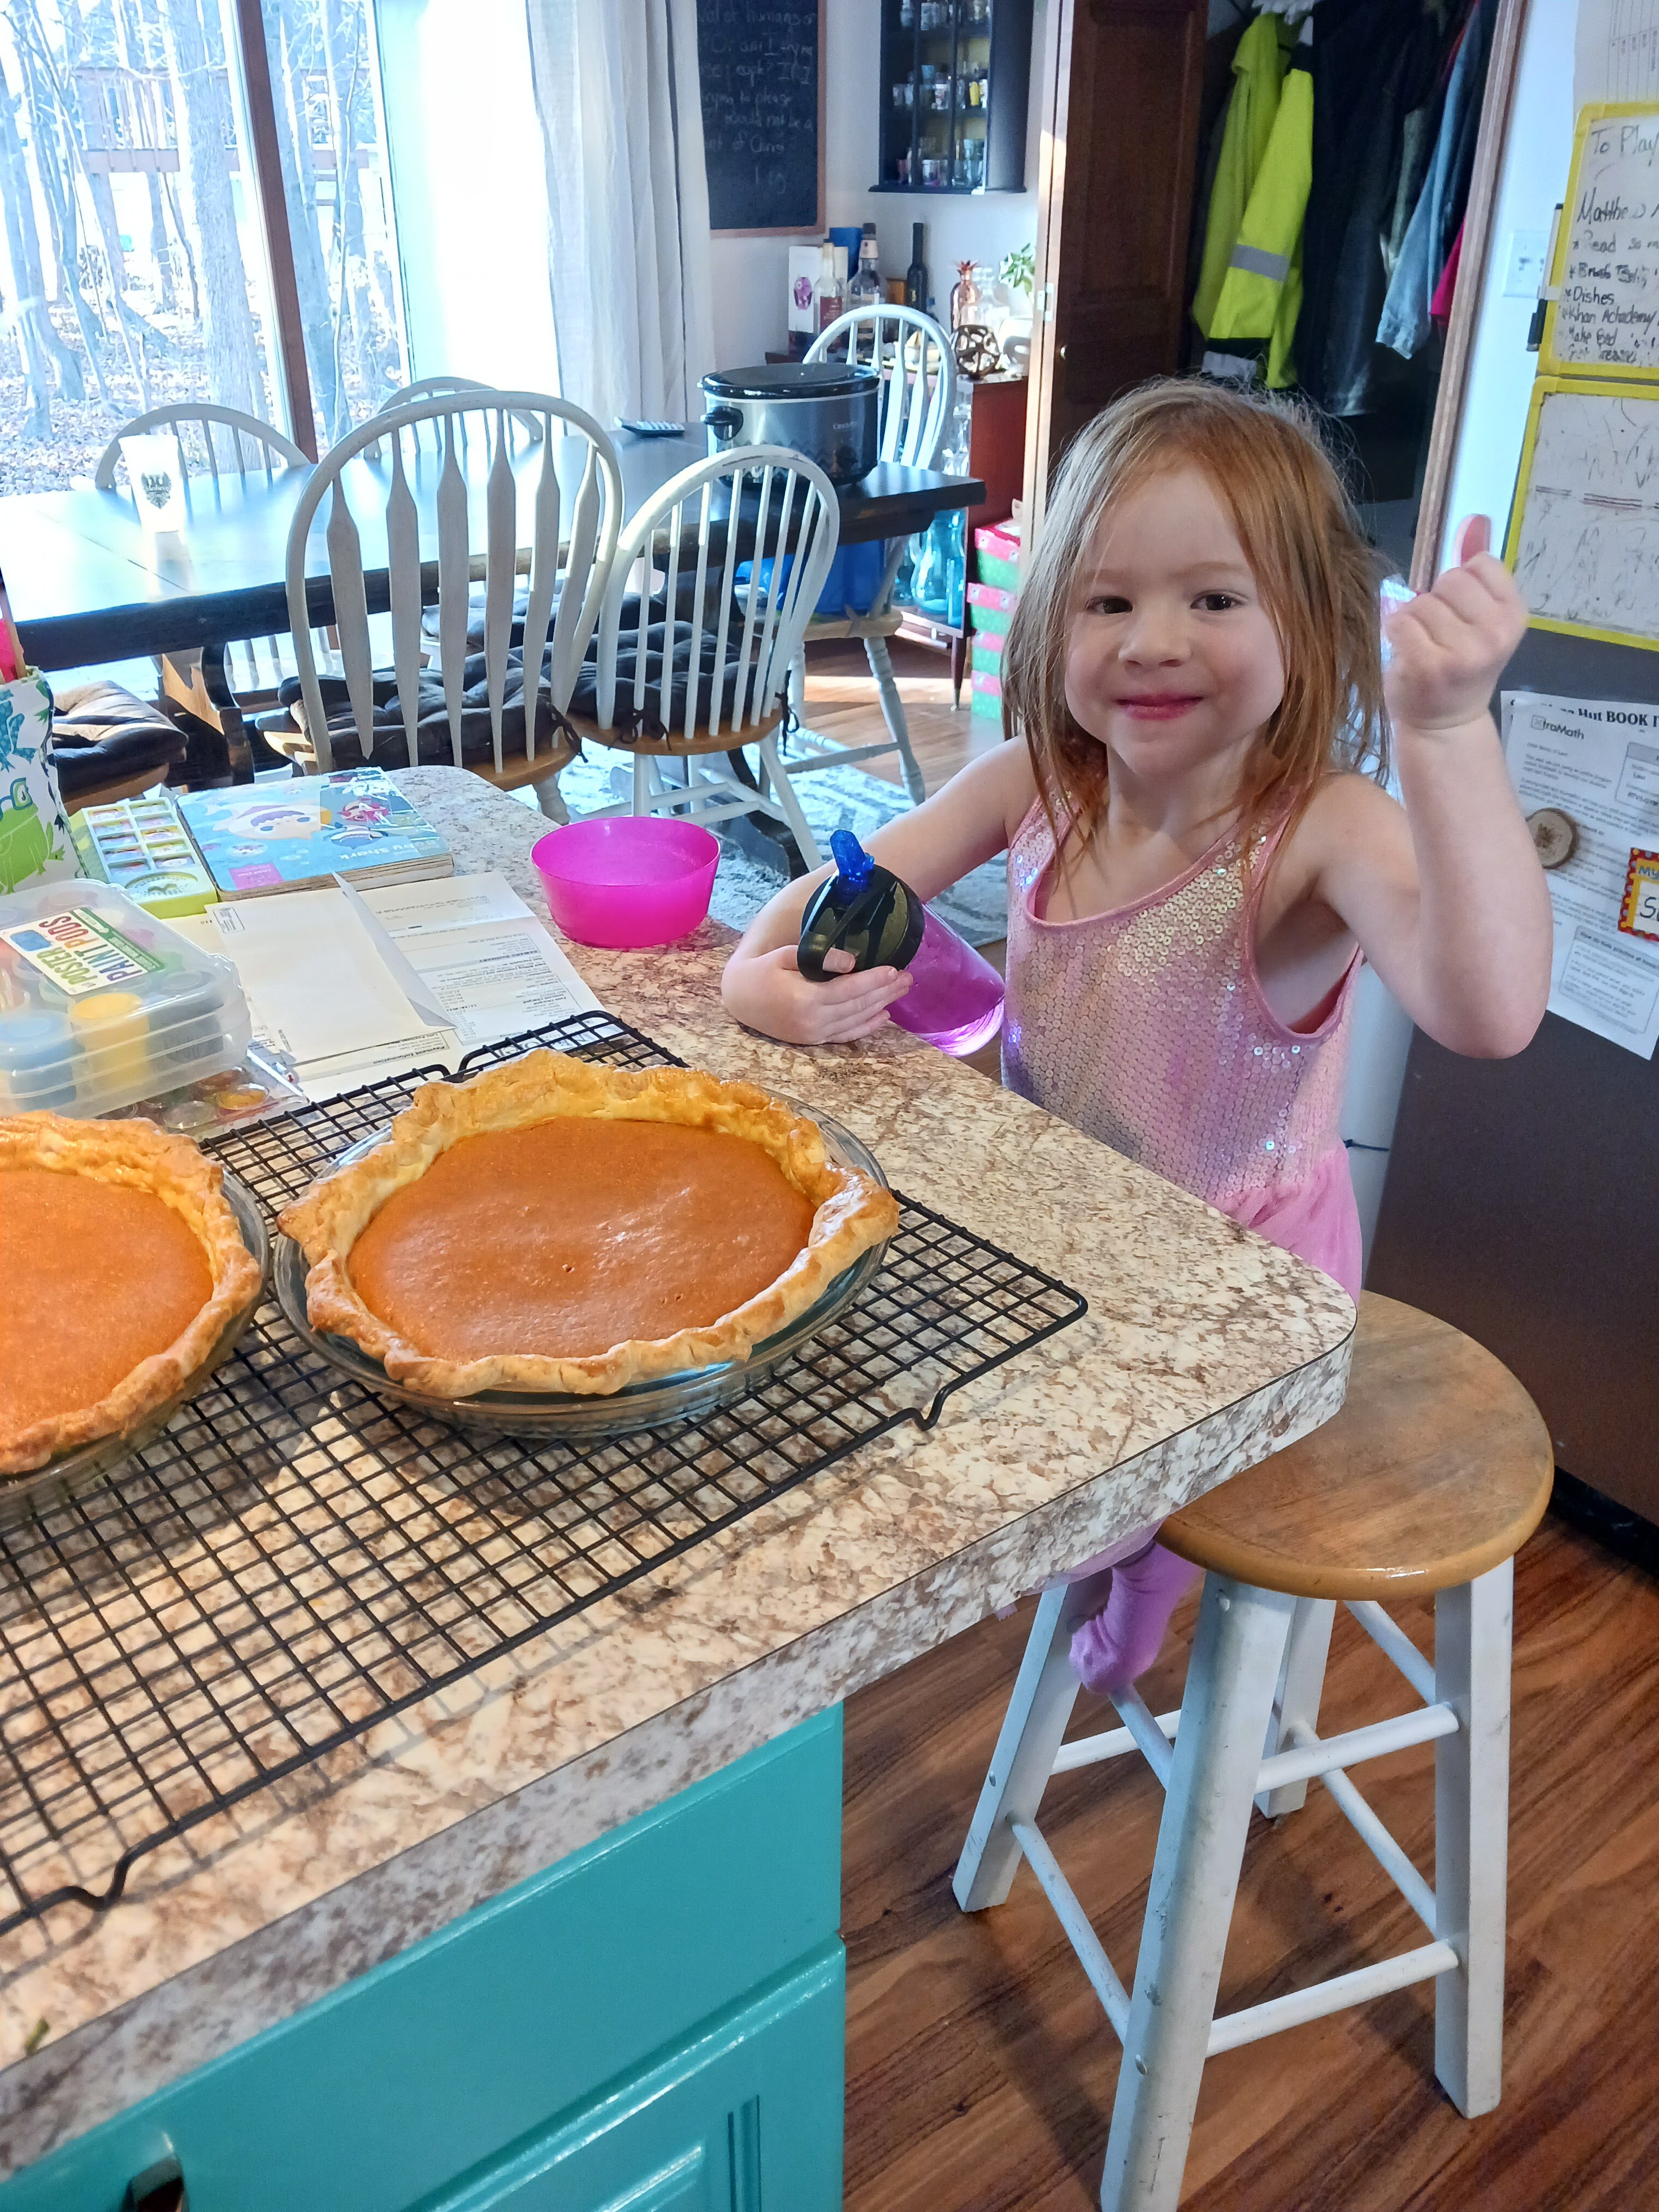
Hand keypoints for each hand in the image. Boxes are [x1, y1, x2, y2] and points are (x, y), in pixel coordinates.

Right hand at [722, 943, 911, 1043]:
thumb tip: (851, 963)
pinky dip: (866, 1027)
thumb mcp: (785, 955)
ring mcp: (814, 1033)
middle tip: (908, 978)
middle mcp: (813, 1020)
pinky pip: (845, 1035)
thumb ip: (819, 957)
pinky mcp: (813, 1040)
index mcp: (806, 998)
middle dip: (885, 991)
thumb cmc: (762, 970)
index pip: (850, 990)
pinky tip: (884, 1017)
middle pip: (858, 1005)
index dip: (874, 980)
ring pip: (856, 1020)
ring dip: (882, 1006)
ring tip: (901, 991)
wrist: (739, 999)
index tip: (894, 968)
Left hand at [1384, 517, 1527, 737]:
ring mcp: (1464, 652)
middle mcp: (1496, 633)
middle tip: (1440, 635)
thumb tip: (1474, 518)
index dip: (1460, 584)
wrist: (1445, 723)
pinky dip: (1395, 632)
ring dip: (1413, 620)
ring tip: (1423, 647)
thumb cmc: (1457, 664)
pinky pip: (1401, 621)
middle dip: (1436, 601)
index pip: (1480, 564)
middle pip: (1450, 579)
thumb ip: (1474, 566)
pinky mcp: (1429, 665)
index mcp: (1514, 615)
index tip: (1461, 615)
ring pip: (1422, 602)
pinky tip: (1407, 654)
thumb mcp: (1476, 614)